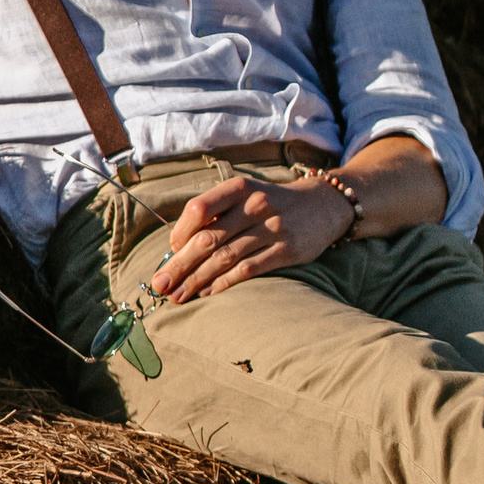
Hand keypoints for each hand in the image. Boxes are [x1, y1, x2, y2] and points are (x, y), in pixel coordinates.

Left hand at [147, 169, 354, 305]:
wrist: (322, 205)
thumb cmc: (271, 204)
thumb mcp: (245, 195)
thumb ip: (216, 215)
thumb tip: (178, 248)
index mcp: (239, 187)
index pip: (199, 209)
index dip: (179, 233)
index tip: (170, 252)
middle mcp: (254, 205)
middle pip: (208, 239)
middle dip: (180, 265)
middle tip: (160, 285)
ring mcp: (272, 228)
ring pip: (224, 258)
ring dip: (197, 280)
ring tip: (178, 295)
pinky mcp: (287, 250)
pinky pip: (248, 269)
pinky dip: (224, 283)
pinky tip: (208, 294)